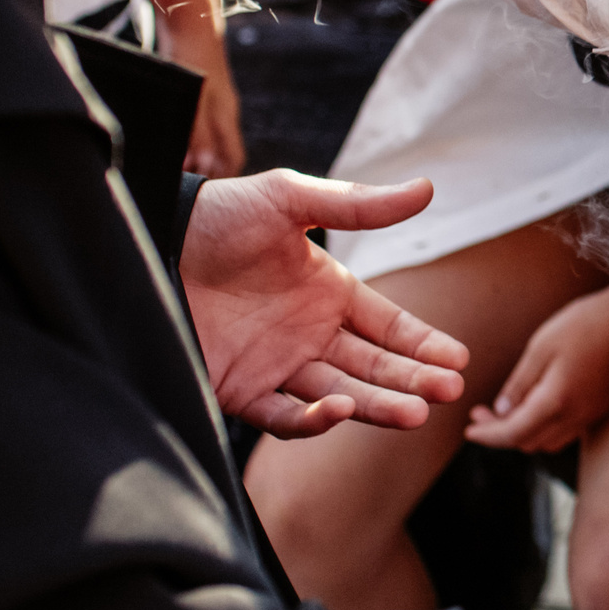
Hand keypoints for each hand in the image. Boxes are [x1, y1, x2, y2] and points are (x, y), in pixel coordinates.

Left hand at [156, 7, 245, 177]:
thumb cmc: (192, 58)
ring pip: (206, 140)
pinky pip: (194, 126)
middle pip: (220, 153)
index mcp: (226, 117)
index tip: (210, 196)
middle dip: (207, 171)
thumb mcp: (194, 99)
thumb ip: (199, 133)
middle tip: (186, 187)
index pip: (233, 159)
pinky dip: (184, 138)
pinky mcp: (198, 95)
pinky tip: (167, 140)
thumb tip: (204, 165)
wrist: (190, 21)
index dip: (224, 179)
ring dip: (192, 155)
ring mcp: (211, 104)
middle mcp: (222, 114)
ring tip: (173, 167)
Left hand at [180, 171, 468, 437]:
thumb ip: (359, 205)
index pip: (390, 327)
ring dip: (379, 406)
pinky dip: (314, 420)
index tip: (458, 360)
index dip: (425, 344)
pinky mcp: (239, 390)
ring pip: (341, 396)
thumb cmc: (220, 216)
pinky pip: (284, 415)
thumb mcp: (292, 199)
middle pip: (374, 366)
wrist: (150, 241)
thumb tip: (427, 189)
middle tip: (449, 393)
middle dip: (414, 381)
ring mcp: (277, 366)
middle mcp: (310, 335)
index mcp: (329, 294)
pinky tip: (341, 410)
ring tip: (413, 414)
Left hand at [466, 276, 608, 451]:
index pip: (513, 434)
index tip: (468, 430)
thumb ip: (520, 383)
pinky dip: (545, 426)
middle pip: (530, 442)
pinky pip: (567, 430)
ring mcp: (593, 414)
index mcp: (557, 402)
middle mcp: (577, 417)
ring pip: (549, 441)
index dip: (488, 435)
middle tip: (483, 414)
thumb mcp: (542, 346)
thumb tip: (502, 410)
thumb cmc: (588, 323)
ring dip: (525, 432)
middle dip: (502, 433)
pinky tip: (537, 404)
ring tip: (507, 411)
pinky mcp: (602, 405)